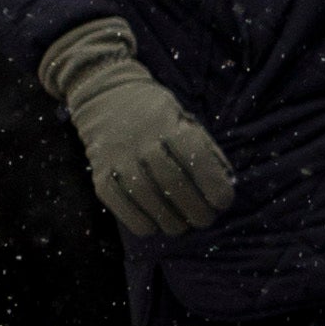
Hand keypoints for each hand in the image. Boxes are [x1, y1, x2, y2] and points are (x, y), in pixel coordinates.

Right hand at [40, 21, 233, 239]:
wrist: (106, 99)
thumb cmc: (158, 118)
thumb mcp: (185, 120)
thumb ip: (205, 150)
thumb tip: (225, 185)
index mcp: (167, 125)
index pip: (196, 158)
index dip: (214, 185)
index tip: (223, 202)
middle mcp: (141, 140)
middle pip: (173, 183)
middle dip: (195, 210)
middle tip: (204, 220)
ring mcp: (117, 157)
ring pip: (147, 198)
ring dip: (170, 221)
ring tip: (181, 226)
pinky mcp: (99, 173)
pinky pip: (120, 205)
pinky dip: (140, 222)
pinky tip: (153, 226)